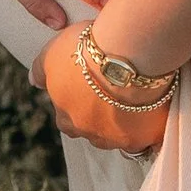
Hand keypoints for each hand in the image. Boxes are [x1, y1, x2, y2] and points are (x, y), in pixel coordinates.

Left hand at [38, 25, 169, 152]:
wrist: (128, 53)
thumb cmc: (87, 51)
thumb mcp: (52, 54)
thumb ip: (40, 71)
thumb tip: (34, 83)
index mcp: (68, 119)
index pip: (67, 119)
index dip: (77, 103)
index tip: (88, 87)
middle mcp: (93, 135)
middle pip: (95, 131)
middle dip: (101, 117)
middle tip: (113, 92)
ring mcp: (122, 139)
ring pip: (122, 137)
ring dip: (126, 123)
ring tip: (136, 97)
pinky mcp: (149, 135)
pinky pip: (149, 136)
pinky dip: (151, 125)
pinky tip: (155, 108)